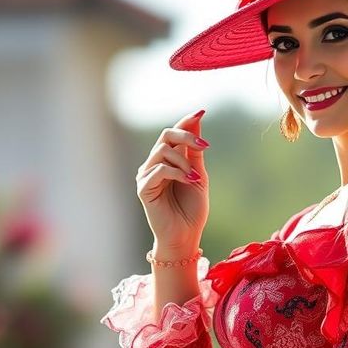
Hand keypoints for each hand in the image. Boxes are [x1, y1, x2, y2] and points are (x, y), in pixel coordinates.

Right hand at [137, 109, 209, 254]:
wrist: (186, 236)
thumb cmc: (192, 209)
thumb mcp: (198, 174)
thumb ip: (194, 150)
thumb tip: (197, 120)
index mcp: (167, 160)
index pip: (173, 134)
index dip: (186, 122)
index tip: (202, 111)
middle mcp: (154, 164)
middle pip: (165, 135)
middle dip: (186, 136)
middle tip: (204, 146)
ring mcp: (146, 175)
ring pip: (163, 151)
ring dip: (184, 162)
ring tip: (195, 177)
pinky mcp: (143, 188)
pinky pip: (159, 169)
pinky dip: (177, 172)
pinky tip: (189, 181)